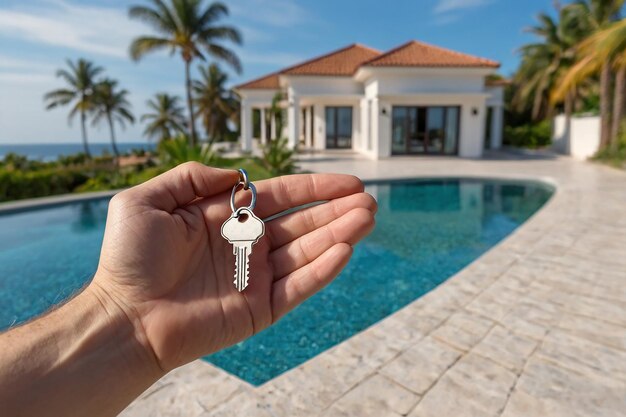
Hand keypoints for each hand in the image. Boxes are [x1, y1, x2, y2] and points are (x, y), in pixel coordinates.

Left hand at [91, 162, 375, 371]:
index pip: (282, 197)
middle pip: (303, 223)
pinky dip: (323, 269)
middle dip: (336, 211)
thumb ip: (192, 177)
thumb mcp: (147, 200)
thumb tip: (237, 174)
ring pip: (308, 252)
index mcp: (227, 218)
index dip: (315, 188)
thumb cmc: (129, 259)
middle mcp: (247, 244)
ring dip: (339, 234)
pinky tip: (344, 250)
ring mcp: (256, 277)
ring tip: (367, 218)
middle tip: (369, 202)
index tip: (348, 182)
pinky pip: (299, 286)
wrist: (124, 317)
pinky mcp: (260, 308)